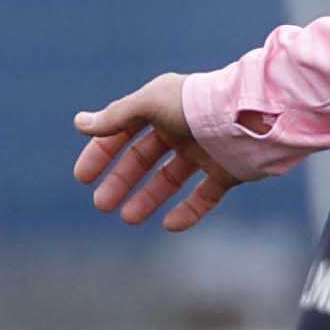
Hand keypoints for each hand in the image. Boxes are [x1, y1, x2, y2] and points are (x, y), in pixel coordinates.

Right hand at [72, 75, 241, 231]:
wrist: (248, 119)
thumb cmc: (195, 104)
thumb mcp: (148, 104)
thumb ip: (115, 117)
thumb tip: (80, 124)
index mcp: (162, 108)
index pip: (123, 131)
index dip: (101, 153)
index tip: (83, 178)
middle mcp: (182, 129)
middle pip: (144, 158)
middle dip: (121, 181)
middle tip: (102, 205)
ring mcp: (205, 151)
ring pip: (170, 179)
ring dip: (147, 198)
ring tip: (128, 218)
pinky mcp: (227, 172)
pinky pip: (205, 196)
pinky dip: (188, 212)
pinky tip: (169, 225)